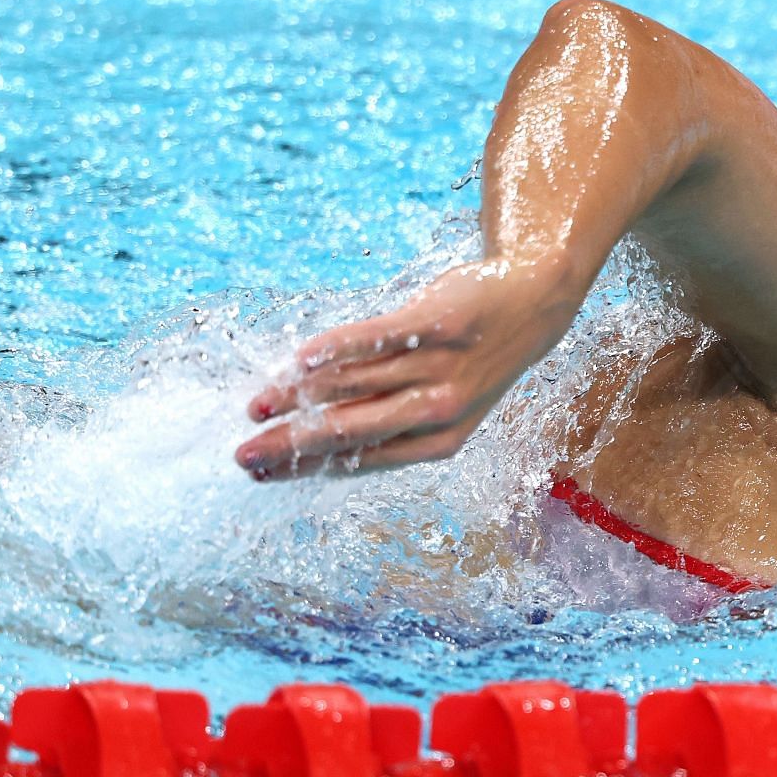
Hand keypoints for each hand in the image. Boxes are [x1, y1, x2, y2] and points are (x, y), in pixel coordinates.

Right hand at [235, 256, 580, 479]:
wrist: (534, 302)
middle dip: (290, 445)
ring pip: (352, 384)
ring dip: (297, 394)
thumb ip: (389, 421)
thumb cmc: (473, 360)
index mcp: (440, 441)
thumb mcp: (444, 404)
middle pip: (349, 429)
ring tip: (259, 403)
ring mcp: (439, 366)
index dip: (306, 468)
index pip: (360, 459)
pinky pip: (372, 340)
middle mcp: (439, 409)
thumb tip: (314, 439)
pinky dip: (332, 349)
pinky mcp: (437, 324)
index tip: (262, 475)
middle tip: (242, 456)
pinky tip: (297, 360)